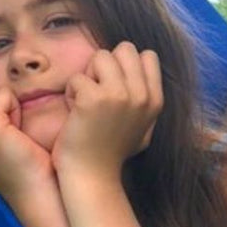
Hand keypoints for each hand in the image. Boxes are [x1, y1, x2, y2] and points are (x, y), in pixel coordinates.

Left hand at [53, 42, 162, 177]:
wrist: (92, 178)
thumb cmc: (112, 152)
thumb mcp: (144, 127)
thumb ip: (145, 99)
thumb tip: (144, 62)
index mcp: (155, 100)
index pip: (147, 55)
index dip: (127, 66)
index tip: (116, 88)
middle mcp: (141, 95)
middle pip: (124, 48)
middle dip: (108, 65)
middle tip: (98, 91)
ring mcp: (118, 95)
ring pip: (100, 56)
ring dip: (88, 76)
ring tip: (85, 101)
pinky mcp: (93, 99)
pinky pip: (77, 77)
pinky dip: (71, 93)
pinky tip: (74, 114)